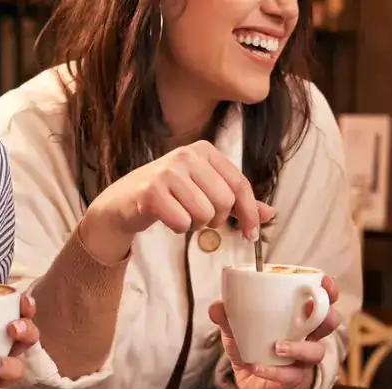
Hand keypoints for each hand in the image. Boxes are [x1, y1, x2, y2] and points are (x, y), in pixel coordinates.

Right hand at [81, 140, 273, 262]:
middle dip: (216, 220)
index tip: (252, 235)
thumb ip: (237, 202)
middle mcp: (187, 155)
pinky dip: (178, 229)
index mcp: (204, 150)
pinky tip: (167, 218)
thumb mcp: (205, 192)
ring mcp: (168, 171)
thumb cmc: (168, 196)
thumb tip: (270, 213)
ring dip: (195, 225)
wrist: (122, 203)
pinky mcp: (151, 191)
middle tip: (200, 219)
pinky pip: (182, 222)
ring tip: (180, 215)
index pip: (240, 185)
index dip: (250, 214)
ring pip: (205, 214)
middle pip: (225, 202)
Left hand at [208, 276, 341, 388]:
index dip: (328, 292)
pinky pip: (288, 375)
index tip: (324, 283)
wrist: (248, 378)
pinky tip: (255, 365)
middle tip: (309, 310)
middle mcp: (308, 336)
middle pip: (329, 323)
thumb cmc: (253, 345)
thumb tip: (217, 306)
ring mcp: (303, 359)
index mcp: (299, 317)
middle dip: (326, 315)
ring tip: (277, 346)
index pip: (322, 300)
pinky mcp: (292, 379)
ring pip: (314, 352)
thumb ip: (227, 315)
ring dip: (297, 347)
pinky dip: (271, 370)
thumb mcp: (237, 327)